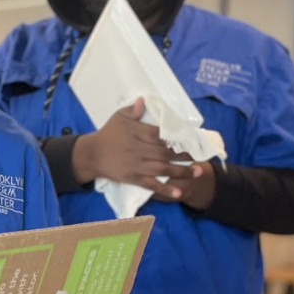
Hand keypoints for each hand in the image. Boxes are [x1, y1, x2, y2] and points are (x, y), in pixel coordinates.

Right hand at [71, 97, 216, 208]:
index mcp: (138, 133)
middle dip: (185, 154)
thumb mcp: (118, 117)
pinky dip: (165, 189)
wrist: (92, 154)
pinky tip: (178, 193)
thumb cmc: (107, 134)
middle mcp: (140, 149)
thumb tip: (144, 100)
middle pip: (167, 152)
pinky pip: (151, 184)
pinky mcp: (133, 178)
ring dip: (181, 171)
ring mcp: (137, 165)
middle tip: (201, 155)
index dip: (179, 136)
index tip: (193, 138)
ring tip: (196, 172)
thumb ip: (132, 109)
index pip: (162, 134)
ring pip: (163, 168)